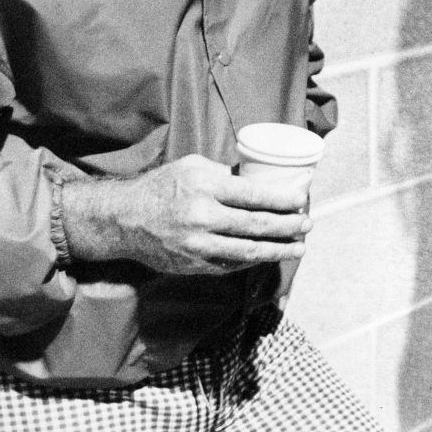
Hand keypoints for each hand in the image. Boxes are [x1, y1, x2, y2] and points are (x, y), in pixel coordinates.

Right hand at [61, 154, 311, 275]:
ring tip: (299, 247)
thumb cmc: (162, 186)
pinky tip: (269, 255)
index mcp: (205, 187)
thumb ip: (225, 173)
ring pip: (249, 251)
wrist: (124, 220)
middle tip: (308, 224)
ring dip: (279, 250)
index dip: (283, 199)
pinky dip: (254, 261)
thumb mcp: (192, 167)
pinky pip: (232, 265)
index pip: (255, 195)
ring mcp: (199, 245)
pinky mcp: (194, 265)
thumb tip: (259, 179)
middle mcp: (203, 217)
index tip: (302, 199)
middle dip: (288, 226)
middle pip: (257, 225)